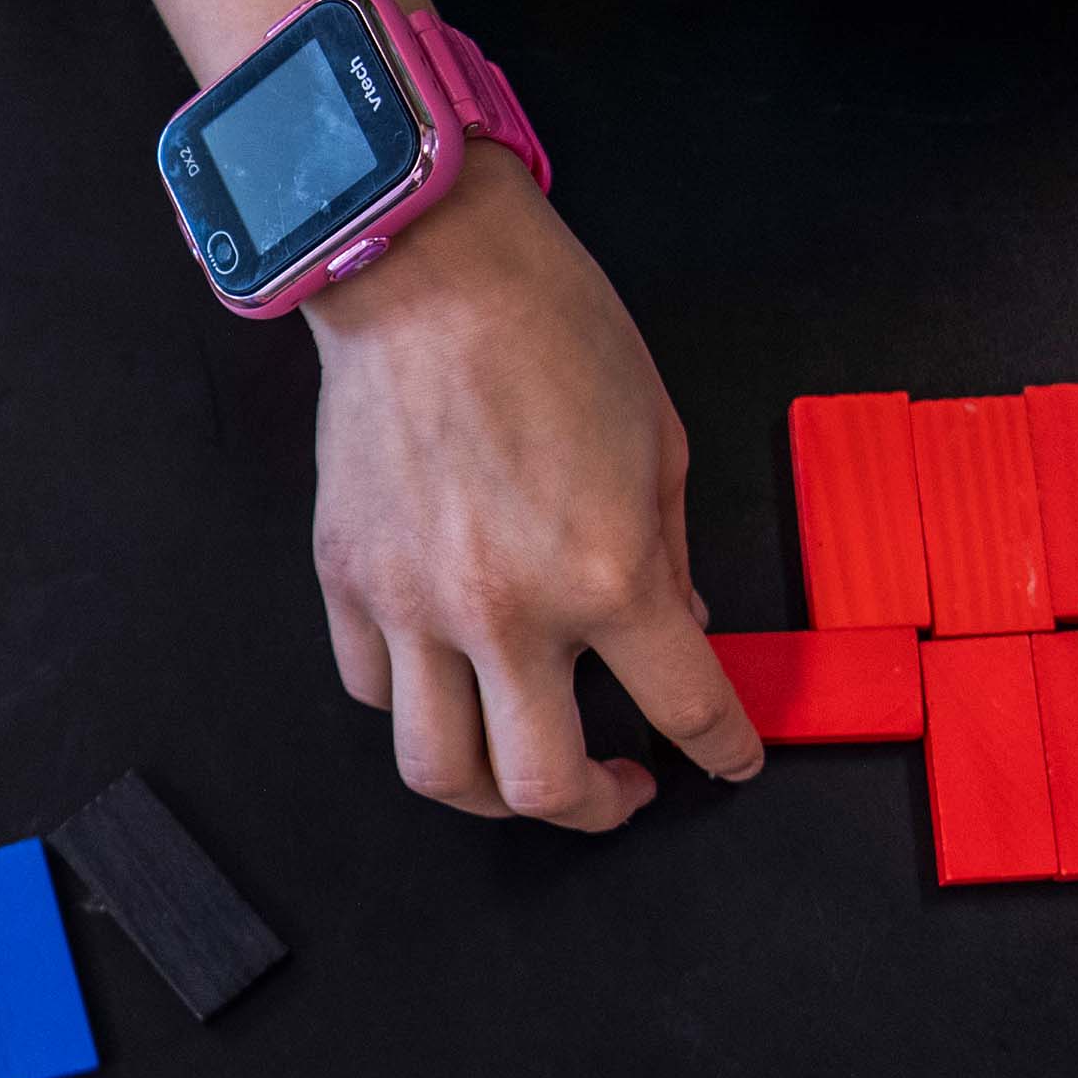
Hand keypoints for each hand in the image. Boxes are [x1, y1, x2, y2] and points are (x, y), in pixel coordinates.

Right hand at [303, 154, 762, 827]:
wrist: (427, 268)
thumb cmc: (551, 330)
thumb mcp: (659, 443)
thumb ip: (672, 554)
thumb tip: (677, 627)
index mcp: (605, 574)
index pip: (684, 709)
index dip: (722, 750)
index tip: (729, 760)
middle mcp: (505, 612)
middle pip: (542, 786)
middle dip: (597, 809)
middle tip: (620, 789)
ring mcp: (414, 606)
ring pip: (438, 770)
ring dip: (492, 796)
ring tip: (521, 772)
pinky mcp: (348, 582)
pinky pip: (373, 689)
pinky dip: (416, 705)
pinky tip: (450, 682)